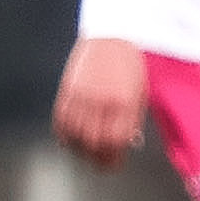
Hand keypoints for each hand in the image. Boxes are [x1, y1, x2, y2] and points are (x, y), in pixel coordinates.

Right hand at [51, 36, 147, 170]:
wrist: (111, 35)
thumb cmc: (129, 65)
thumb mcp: (138, 92)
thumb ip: (131, 119)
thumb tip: (124, 145)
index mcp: (125, 102)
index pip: (116, 141)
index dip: (113, 158)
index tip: (113, 165)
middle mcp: (102, 101)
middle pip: (94, 142)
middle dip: (96, 159)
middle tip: (99, 165)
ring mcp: (82, 95)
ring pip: (76, 135)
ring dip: (79, 150)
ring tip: (84, 154)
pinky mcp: (68, 90)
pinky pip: (61, 120)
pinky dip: (64, 135)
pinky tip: (69, 140)